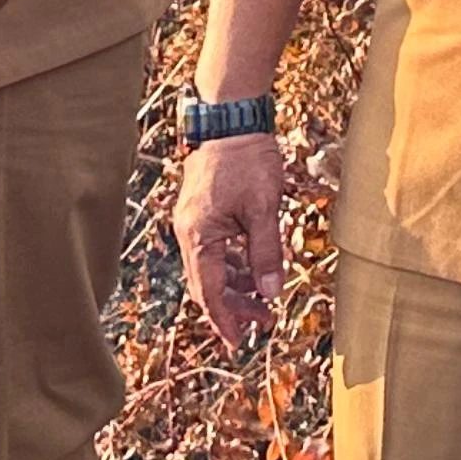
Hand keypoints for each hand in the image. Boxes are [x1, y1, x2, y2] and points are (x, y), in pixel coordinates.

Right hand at [174, 128, 291, 351]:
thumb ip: (266, 253)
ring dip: (237, 285)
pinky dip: (234, 264)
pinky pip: (216, 249)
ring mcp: (193, 221)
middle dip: (235, 306)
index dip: (225, 320)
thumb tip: (271, 293)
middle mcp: (189, 232)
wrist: (232, 117)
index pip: (209, 291)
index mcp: (198, 235)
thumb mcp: (264, 208)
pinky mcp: (203, 211)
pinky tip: (255, 270)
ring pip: (213, 267)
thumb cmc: (247, 159)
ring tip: (266, 298)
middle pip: (208, 283)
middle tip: (265, 321)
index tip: (240, 343)